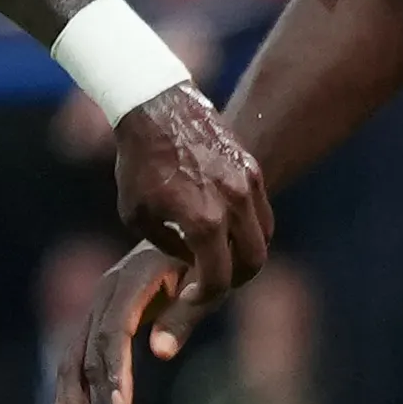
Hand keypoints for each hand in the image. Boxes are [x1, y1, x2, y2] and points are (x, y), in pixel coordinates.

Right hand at [52, 238, 239, 403]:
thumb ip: (185, 316)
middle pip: (86, 353)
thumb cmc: (209, 259)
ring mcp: (98, 306)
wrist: (193, 229)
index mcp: (131, 280)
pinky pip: (77, 360)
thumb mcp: (208, 283)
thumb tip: (159, 353)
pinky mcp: (100, 320)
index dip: (114, 372)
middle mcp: (106, 293)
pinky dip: (71, 393)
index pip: (113, 333)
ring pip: (74, 361)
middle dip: (93, 403)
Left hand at [107, 83, 267, 305]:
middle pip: (253, 261)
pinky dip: (250, 226)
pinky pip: (261, 208)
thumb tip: (188, 261)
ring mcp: (248, 183)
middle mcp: (233, 203)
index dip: (204, 296)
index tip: (189, 296)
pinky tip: (227, 227)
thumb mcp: (138, 215)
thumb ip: (167, 246)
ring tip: (222, 255)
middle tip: (214, 282)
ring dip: (246, 252)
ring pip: (264, 235)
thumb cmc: (139, 163)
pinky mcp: (252, 167)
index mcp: (204, 220)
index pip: (218, 278)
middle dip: (236, 280)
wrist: (156, 107)